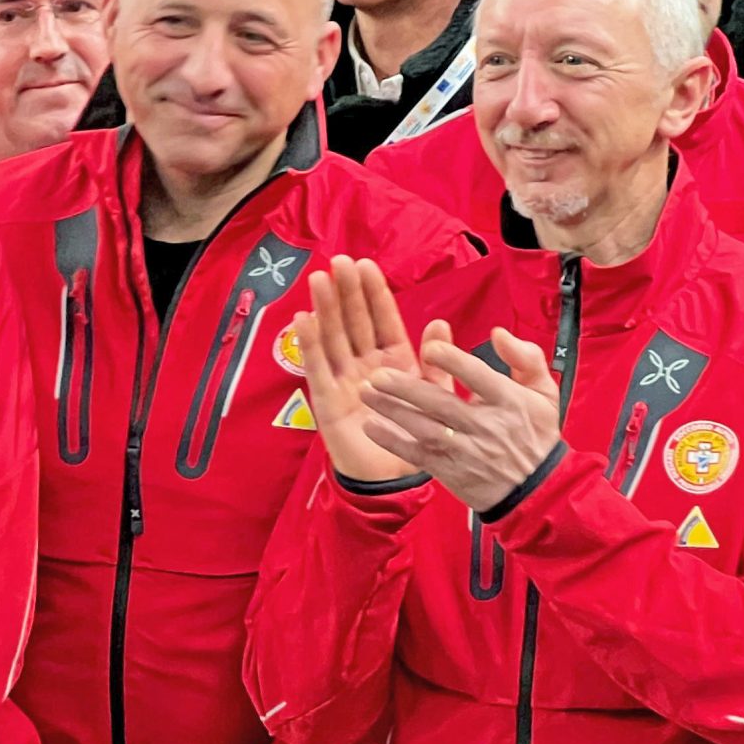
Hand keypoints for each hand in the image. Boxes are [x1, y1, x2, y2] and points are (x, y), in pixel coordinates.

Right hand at [292, 256, 431, 484]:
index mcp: (395, 362)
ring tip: (319, 280)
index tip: (367, 265)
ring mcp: (344, 380)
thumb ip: (438, 363)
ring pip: (333, 337)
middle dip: (346, 292)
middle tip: (339, 263)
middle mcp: (366, 365)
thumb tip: (440, 324)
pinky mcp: (327, 399)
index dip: (374, 293)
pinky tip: (303, 319)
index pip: (382, 320)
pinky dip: (309, 344)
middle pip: (353, 322)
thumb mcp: (437, 398)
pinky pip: (317, 367)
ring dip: (325, 309)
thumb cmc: (417, 438)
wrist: (395, 480)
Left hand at [362, 326, 563, 512]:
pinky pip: (417, 455)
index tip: (429, 348)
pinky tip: (370, 426)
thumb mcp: (544, 394)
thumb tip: (499, 333)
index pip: (478, 377)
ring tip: (365, 392)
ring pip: (424, 428)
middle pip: (442, 404)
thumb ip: (525, 358)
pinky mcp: (451, 471)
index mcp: (509, 401)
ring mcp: (466, 450)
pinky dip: (393, 441)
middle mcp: (485, 426)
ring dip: (392, 410)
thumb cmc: (535, 435)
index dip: (453, 362)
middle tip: (377, 374)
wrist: (539, 492)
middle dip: (407, 388)